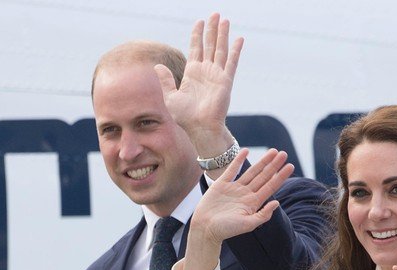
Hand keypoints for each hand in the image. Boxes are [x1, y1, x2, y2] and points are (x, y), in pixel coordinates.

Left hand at [154, 13, 242, 154]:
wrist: (199, 128)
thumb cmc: (185, 117)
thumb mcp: (170, 97)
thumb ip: (165, 80)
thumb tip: (157, 66)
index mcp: (193, 73)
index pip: (196, 48)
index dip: (197, 35)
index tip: (199, 22)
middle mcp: (206, 71)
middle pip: (210, 45)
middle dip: (211, 30)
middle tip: (214, 14)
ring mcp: (217, 75)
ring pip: (220, 49)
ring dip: (222, 35)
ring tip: (224, 20)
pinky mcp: (225, 81)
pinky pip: (232, 62)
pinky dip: (235, 51)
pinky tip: (239, 39)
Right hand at [182, 148, 292, 269]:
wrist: (205, 228)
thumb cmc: (226, 230)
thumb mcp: (247, 225)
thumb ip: (263, 215)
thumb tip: (277, 203)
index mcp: (253, 204)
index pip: (270, 187)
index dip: (280, 177)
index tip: (290, 166)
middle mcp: (245, 195)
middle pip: (263, 177)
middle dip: (274, 166)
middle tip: (284, 154)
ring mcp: (234, 189)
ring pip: (252, 172)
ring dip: (262, 162)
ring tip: (273, 151)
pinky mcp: (221, 184)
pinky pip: (232, 170)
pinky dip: (239, 160)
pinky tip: (246, 151)